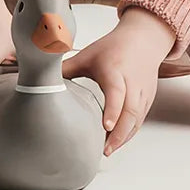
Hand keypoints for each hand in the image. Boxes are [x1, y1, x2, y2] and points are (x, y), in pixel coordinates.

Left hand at [61, 8, 176, 155]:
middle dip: (119, 133)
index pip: (117, 92)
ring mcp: (143, 90)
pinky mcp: (148, 97)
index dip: (112, 110)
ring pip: (138, 118)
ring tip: (108, 150)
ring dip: (124, 136)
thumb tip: (41, 82)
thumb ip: (65, 69)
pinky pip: (141, 119)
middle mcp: (132, 81)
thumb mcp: (87, 55)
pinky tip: (117, 141)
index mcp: (115, 69)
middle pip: (131, 111)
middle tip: (104, 151)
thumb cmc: (114, 47)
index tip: (105, 127)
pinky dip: (130, 132)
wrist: (143, 38)